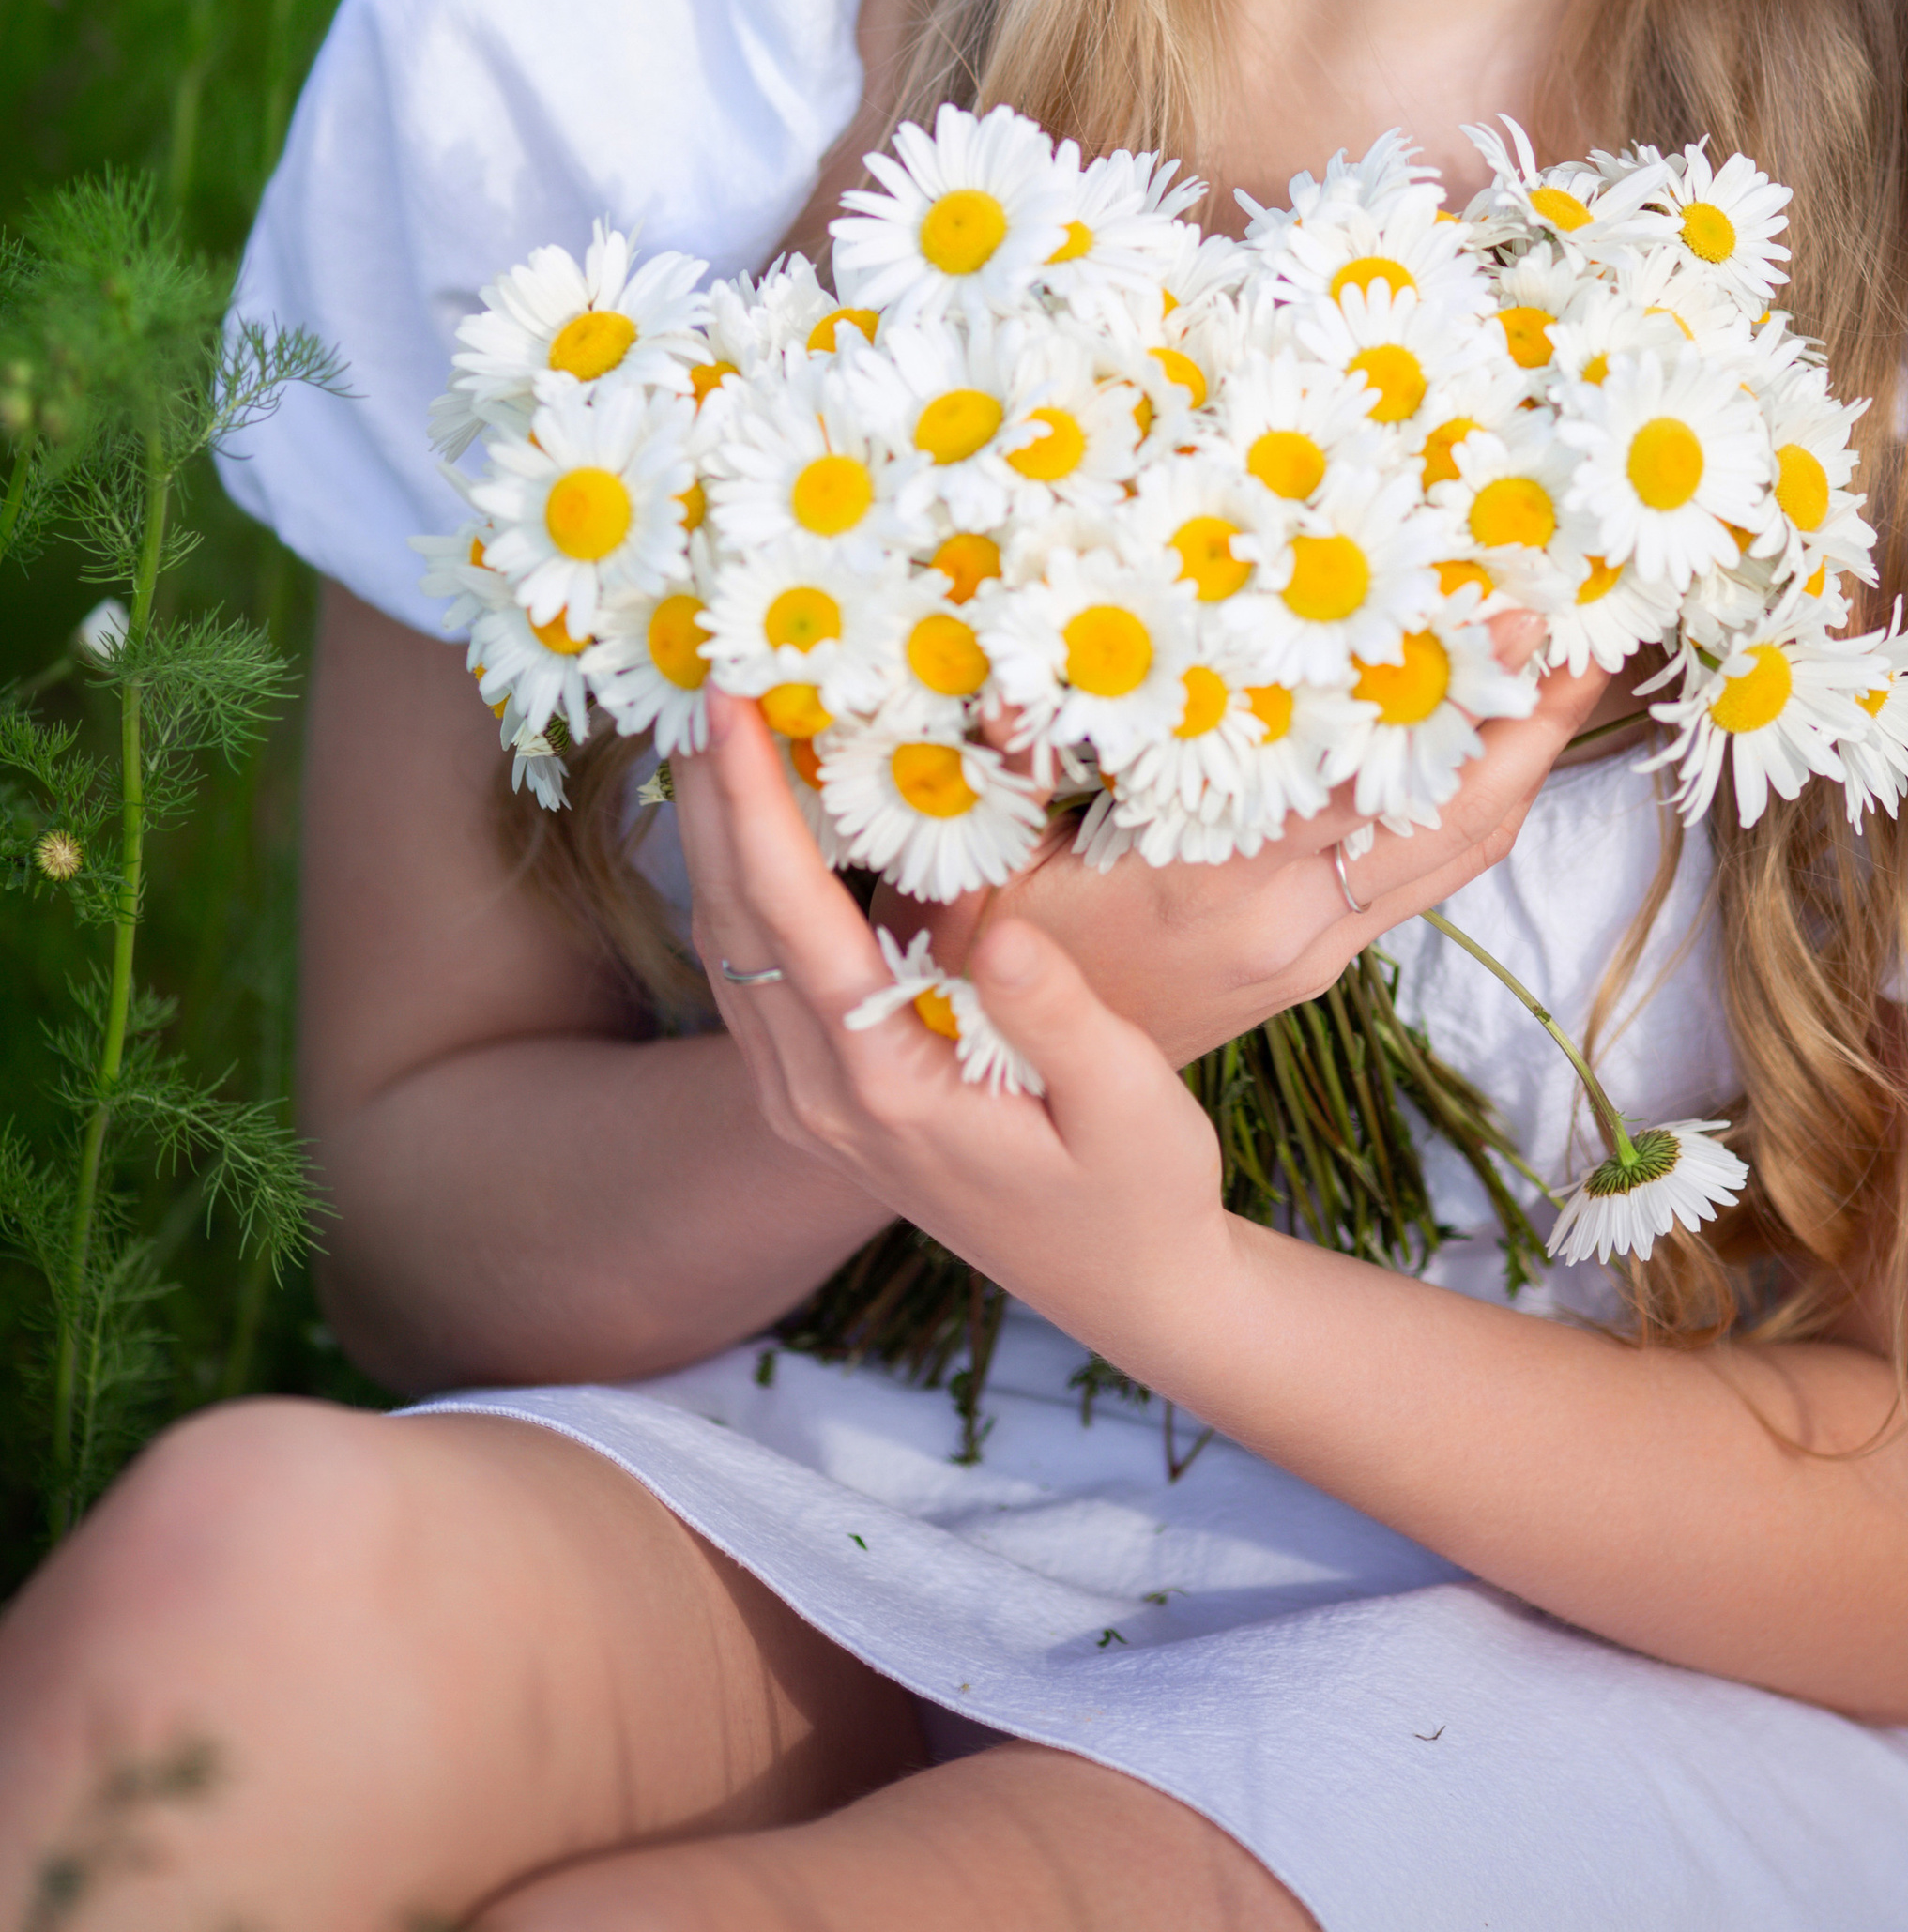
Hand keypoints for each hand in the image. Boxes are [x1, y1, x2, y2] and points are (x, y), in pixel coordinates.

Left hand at [675, 695, 1234, 1372]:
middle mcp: (822, 1102)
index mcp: (888, 1090)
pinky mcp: (826, 1104)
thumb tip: (997, 924)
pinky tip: (751, 833)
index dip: (756, 807)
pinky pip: (754, 983)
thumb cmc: (1142, 1192)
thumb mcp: (1129, 1105)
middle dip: (714, 796)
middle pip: (736, 925)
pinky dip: (740, 894)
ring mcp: (812, 1109)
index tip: (733, 705)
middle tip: (706, 676)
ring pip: (730, 952)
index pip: (793, 925)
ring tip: (716, 733)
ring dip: (716, 840)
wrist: (1129, 1289)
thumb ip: (1060, 1018)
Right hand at [893, 625, 1623, 1070]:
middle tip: (1595, 621)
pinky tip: (1503, 746)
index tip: (1511, 612)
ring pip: (1458, 850)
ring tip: (1582, 668)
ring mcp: (1319, 953)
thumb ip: (1020, 759)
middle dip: (1532, 718)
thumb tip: (1020, 676)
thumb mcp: (992, 858)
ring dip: (1527, 759)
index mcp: (1219, 885)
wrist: (1024, 1114)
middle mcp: (1294, 924)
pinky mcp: (1322, 966)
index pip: (1363, 773)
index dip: (1445, 693)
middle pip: (1452, 813)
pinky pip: (1427, 877)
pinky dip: (1479, 806)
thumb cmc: (990, 964)